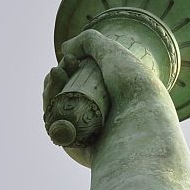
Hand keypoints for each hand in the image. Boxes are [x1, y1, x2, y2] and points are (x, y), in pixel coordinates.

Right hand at [42, 29, 176, 160]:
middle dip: (56, 79)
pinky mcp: (79, 148)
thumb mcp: (113, 53)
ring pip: (58, 111)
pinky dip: (49, 113)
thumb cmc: (133, 88)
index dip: (69, 68)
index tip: (71, 59)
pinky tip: (50, 99)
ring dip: (50, 92)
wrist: (141, 121)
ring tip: (55, 77)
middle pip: (66, 95)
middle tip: (60, 71)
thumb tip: (66, 50)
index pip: (81, 82)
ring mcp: (89, 132)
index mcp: (112, 96)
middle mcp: (101, 114)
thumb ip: (89, 40)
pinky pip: (56, 130)